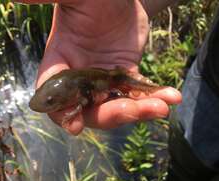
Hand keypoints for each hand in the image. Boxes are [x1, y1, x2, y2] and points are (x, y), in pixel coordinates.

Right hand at [16, 0, 181, 134]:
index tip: (75, 125)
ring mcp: (103, 82)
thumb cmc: (91, 0)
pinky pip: (137, 94)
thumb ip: (51, 0)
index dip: (61, 113)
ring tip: (162, 106)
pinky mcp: (125, 78)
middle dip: (112, 114)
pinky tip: (171, 96)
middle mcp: (80, 79)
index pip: (54, 95)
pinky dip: (153, 98)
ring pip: (117, 106)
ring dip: (139, 110)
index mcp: (60, 63)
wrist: (117, 2)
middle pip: (90, 109)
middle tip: (135, 110)